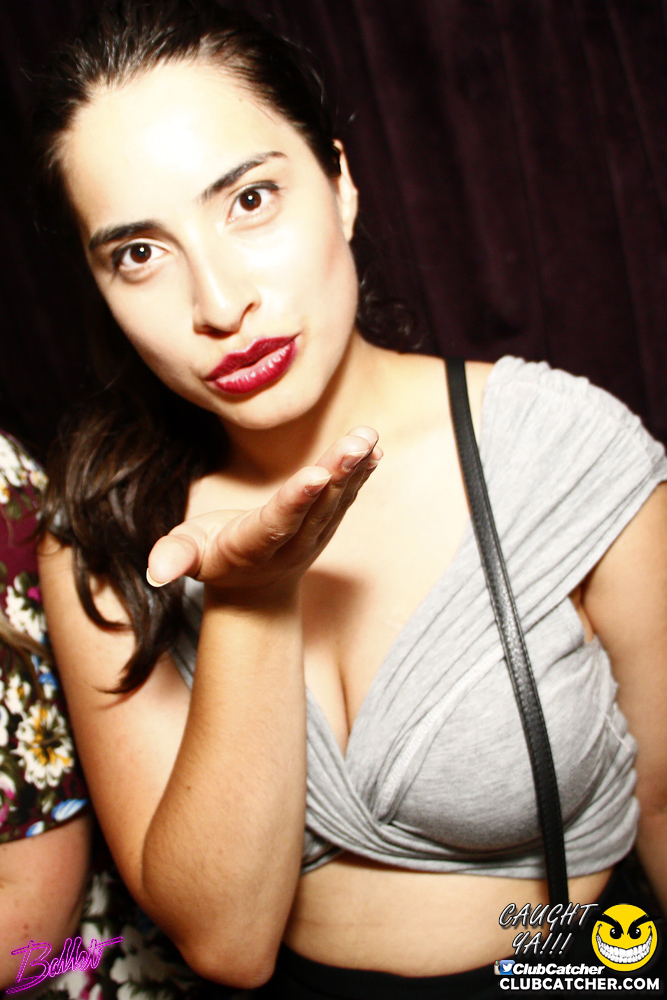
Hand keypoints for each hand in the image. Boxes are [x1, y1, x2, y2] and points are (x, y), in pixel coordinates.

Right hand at [146, 427, 380, 600]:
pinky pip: (346, 498)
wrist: (254, 590)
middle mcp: (291, 542)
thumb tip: (156, 571)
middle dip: (338, 473)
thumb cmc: (212, 560)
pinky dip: (361, 476)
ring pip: (337, 500)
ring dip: (355, 468)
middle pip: (317, 506)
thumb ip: (174, 558)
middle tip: (358, 441)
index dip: (297, 499)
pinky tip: (374, 451)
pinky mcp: (326, 523)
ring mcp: (314, 535)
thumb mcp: (187, 558)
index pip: (278, 522)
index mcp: (254, 546)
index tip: (318, 476)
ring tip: (368, 436)